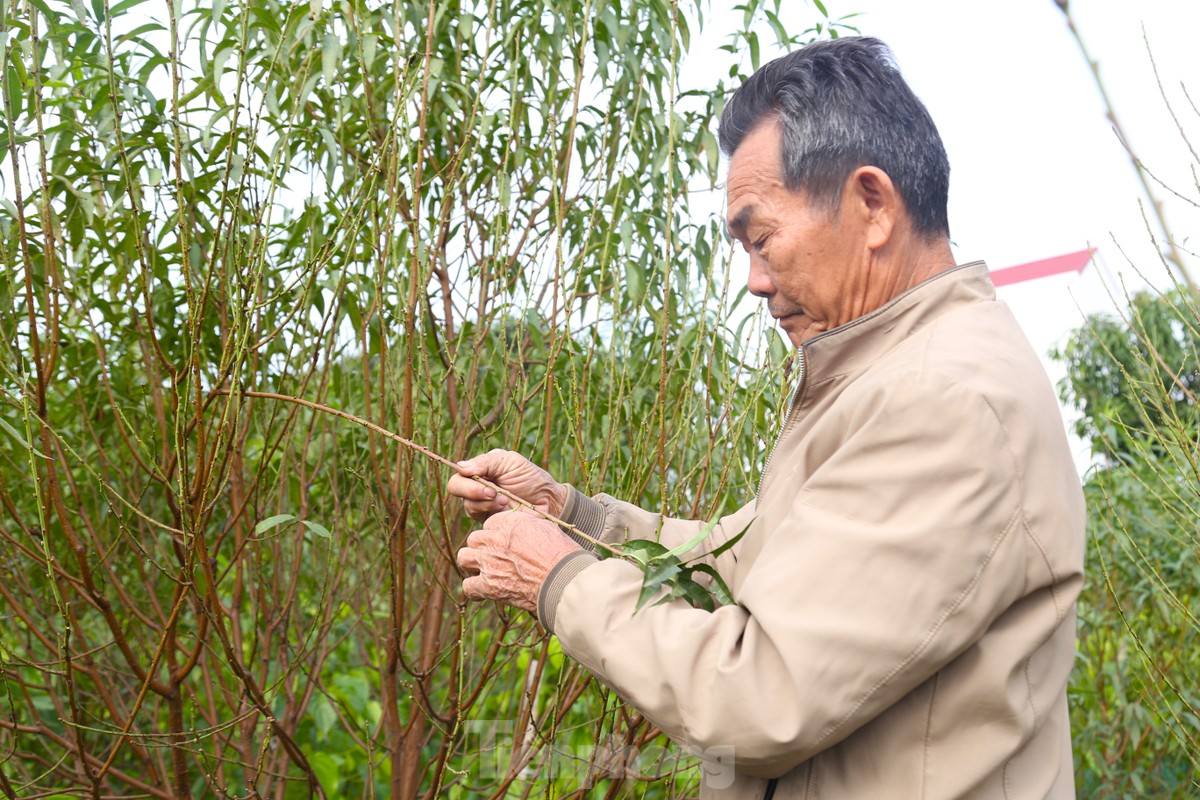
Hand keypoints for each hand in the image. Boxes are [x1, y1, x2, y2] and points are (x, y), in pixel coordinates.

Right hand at [448, 449, 567, 521]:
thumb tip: (461, 467)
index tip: (482, 478)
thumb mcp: (510, 462)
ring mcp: (482, 505)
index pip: (460, 473)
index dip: (465, 477)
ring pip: (468, 505)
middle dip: (472, 490)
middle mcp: (478, 486)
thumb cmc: (532, 478)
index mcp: (482, 469)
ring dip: (486, 503)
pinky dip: (490, 513)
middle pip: (456, 488)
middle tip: (492, 493)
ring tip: (505, 502)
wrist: (548, 501)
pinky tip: (505, 511)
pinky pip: (478, 520)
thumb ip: (486, 462)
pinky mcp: (488, 521)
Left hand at [456, 511, 582, 613]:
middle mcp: (494, 540)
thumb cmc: (561, 554)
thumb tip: (525, 522)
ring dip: (472, 564)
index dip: (495, 534)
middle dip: (482, 548)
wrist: (564, 579)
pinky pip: (468, 586)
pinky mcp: (488, 586)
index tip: (504, 543)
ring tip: (483, 571)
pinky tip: (483, 591)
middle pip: (474, 539)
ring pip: (464, 558)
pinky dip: (474, 589)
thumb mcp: (546, 528)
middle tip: (493, 558)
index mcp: (508, 522)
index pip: (489, 524)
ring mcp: (488, 562)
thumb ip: (528, 523)